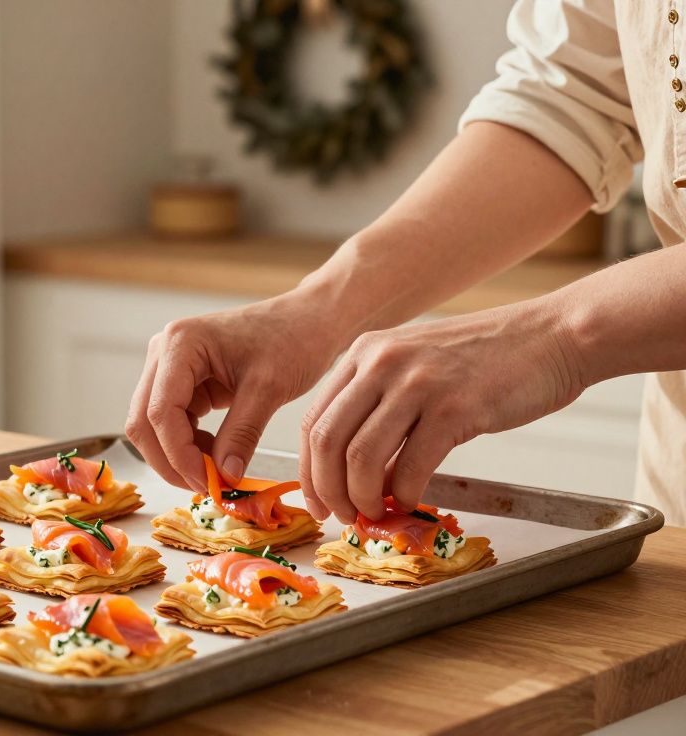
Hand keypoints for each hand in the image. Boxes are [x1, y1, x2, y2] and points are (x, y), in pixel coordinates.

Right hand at [125, 294, 347, 491]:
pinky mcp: (182, 381)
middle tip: (206, 486)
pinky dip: (187, 444)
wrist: (308, 320)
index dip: (178, 454)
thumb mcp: (268, 389)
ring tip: (215, 471)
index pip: (159, 412)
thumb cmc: (293, 340)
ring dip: (177, 455)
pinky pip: (171, 422)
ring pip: (152, 426)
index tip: (208, 483)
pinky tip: (215, 454)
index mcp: (180, 344)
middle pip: (143, 421)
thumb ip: (241, 434)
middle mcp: (164, 352)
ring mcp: (169, 366)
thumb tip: (224, 477)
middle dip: (170, 460)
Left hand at [299, 299, 585, 522]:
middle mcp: (382, 362)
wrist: (553, 336)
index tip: (319, 501)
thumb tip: (351, 472)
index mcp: (364, 352)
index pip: (313, 421)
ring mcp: (417, 383)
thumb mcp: (414, 365)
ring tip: (377, 512)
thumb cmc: (486, 360)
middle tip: (346, 516)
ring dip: (363, 498)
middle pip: (328, 442)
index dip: (309, 471)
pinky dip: (406, 495)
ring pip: (361, 458)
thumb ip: (379, 405)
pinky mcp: (454, 408)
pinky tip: (413, 501)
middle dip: (329, 491)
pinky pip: (411, 467)